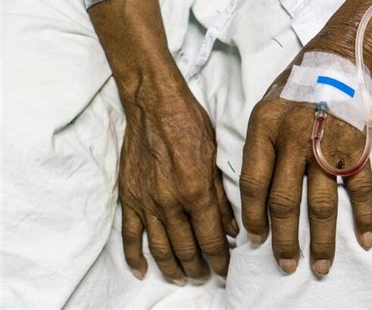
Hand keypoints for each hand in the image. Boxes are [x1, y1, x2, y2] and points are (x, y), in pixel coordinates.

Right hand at [87, 0, 237, 284]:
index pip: (210, 239)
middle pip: (185, 248)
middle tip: (206, 276)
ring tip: (183, 279)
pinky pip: (129, 234)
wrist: (154, 104)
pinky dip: (134, 256)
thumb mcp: (215, 157)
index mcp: (196, 191)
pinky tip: (142, 272)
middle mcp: (170, 202)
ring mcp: (146, 201)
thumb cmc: (190, 124)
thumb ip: (221, 197)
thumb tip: (231, 228)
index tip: (225, 269)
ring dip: (172, 268)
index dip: (219, 259)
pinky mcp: (129, 196)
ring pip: (159, 248)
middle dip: (199, 268)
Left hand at [240, 64, 371, 275]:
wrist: (341, 55)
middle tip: (284, 264)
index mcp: (264, 128)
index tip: (254, 240)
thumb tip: (252, 194)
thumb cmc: (297, 86)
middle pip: (285, 201)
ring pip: (322, 203)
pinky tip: (363, 240)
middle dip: (283, 239)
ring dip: (320, 240)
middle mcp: (294, 139)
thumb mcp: (264, 108)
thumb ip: (258, 147)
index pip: (253, 183)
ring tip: (318, 266)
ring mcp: (328, 144)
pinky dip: (365, 216)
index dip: (252, 217)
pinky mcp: (357, 147)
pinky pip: (361, 189)